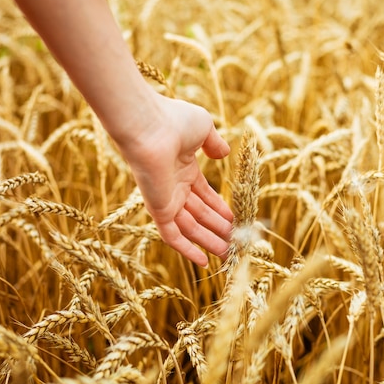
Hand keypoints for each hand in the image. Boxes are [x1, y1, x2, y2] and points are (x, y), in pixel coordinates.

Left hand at [117, 93, 232, 266]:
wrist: (148, 125)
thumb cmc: (174, 120)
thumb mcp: (203, 128)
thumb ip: (214, 143)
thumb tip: (224, 153)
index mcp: (183, 168)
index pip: (204, 195)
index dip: (220, 208)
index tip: (235, 221)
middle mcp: (174, 186)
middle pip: (199, 214)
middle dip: (218, 229)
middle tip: (235, 244)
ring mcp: (165, 199)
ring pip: (190, 228)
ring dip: (209, 242)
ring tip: (228, 256)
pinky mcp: (158, 209)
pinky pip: (172, 235)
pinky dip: (187, 250)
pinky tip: (202, 262)